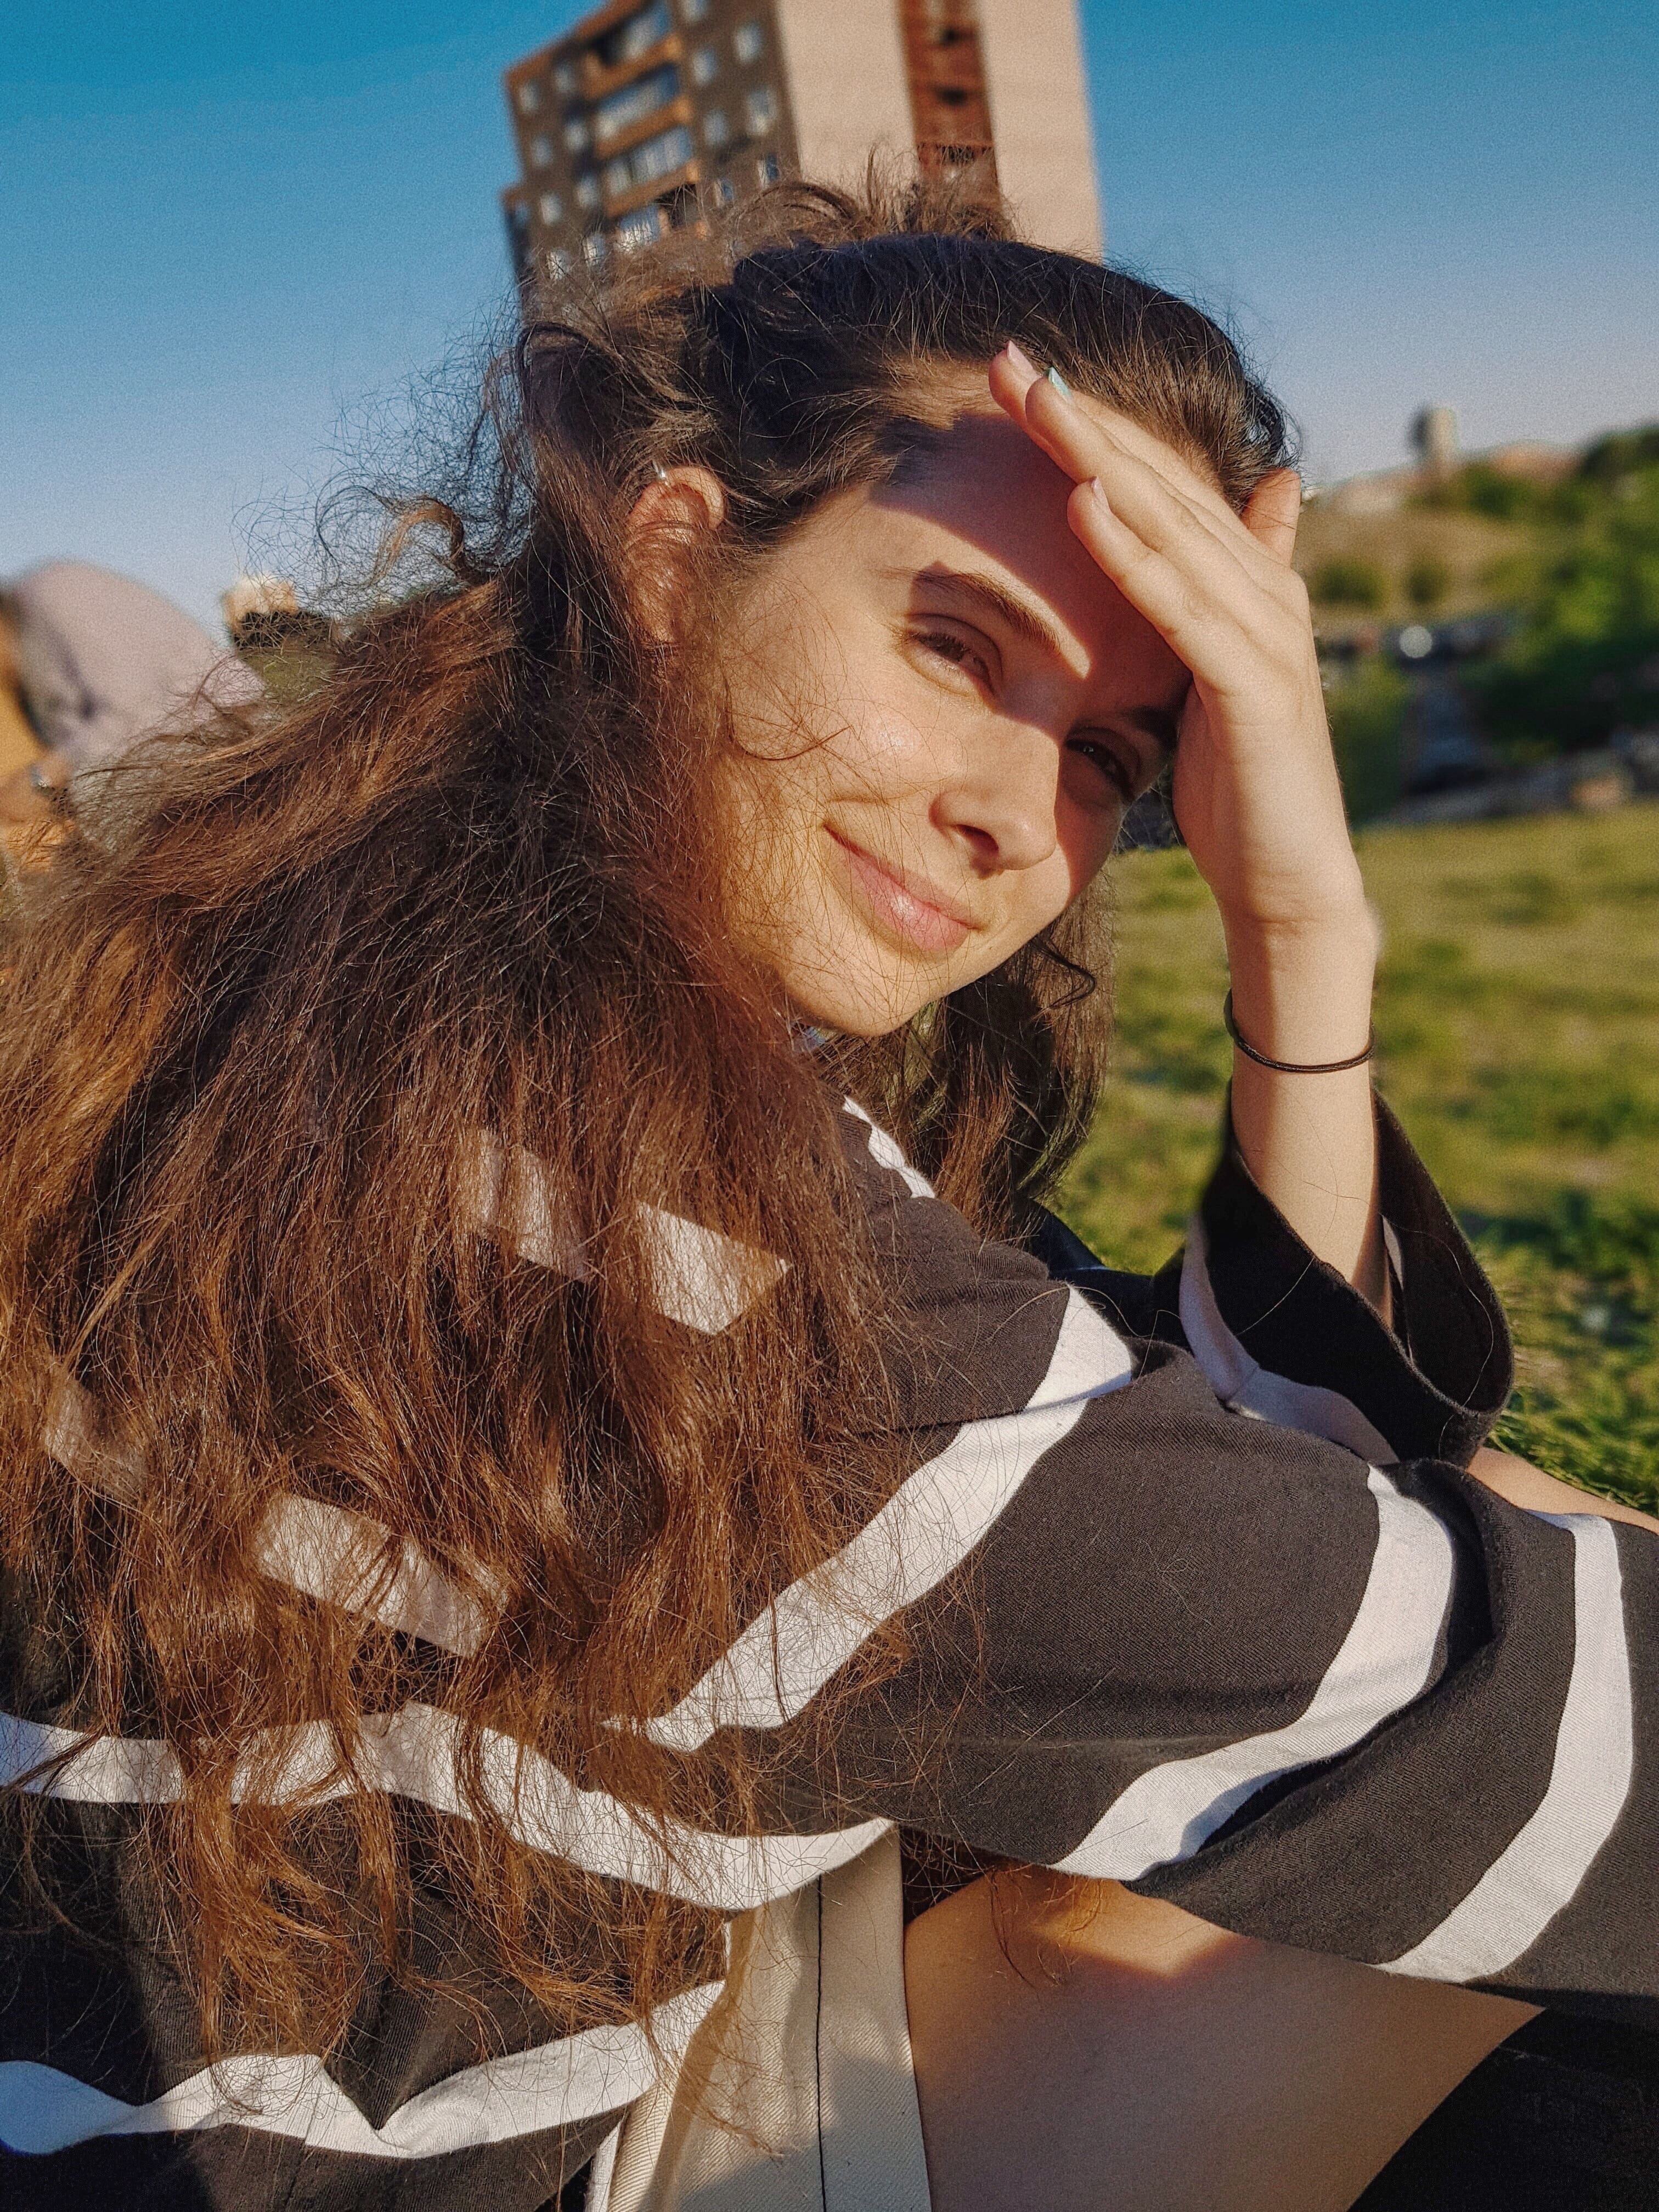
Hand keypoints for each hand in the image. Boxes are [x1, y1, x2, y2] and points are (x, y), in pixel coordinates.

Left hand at [987, 346, 1366, 952]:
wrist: (1288, 880)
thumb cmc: (1240, 784)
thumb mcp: (1210, 679)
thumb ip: (1212, 597)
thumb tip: (1260, 501)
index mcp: (1245, 581)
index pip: (1155, 483)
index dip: (1090, 425)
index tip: (1017, 378)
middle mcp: (1260, 587)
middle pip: (1157, 481)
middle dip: (1082, 417)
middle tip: (1006, 358)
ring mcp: (1262, 630)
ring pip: (1168, 524)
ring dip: (1098, 458)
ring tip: (1036, 401)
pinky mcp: (1252, 682)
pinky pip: (1180, 604)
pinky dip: (1132, 551)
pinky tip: (1084, 504)